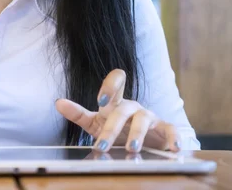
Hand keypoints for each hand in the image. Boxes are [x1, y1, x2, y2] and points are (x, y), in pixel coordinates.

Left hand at [56, 69, 180, 152]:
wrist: (143, 141)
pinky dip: (173, 138)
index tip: (101, 100)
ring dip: (137, 134)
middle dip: (112, 128)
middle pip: (123, 110)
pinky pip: (170, 130)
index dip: (110, 86)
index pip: (116, 82)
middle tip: (103, 145)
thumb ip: (77, 114)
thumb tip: (58, 102)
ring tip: (131, 149)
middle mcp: (133, 107)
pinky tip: (172, 147)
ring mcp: (149, 117)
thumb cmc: (116, 129)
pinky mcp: (164, 129)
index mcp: (116, 102)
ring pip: (143, 119)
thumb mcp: (95, 123)